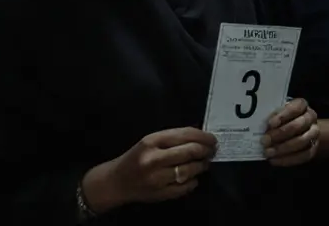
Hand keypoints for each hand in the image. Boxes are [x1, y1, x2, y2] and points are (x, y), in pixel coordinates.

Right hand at [81, 128, 216, 214]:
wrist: (115, 182)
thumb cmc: (136, 158)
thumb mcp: (150, 142)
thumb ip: (173, 138)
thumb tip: (201, 136)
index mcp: (151, 142)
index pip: (185, 135)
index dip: (204, 137)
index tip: (213, 139)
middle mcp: (153, 159)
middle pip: (191, 152)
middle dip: (206, 150)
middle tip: (212, 151)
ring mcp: (156, 178)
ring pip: (190, 170)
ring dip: (202, 166)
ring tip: (204, 163)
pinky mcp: (160, 194)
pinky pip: (185, 187)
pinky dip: (193, 181)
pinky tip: (193, 177)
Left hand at [262, 98, 318, 166]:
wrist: (300, 130)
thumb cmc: (283, 119)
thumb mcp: (277, 113)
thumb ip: (272, 117)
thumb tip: (263, 127)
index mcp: (302, 105)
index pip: (296, 107)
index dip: (283, 115)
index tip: (270, 123)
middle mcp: (310, 118)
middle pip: (298, 125)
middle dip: (280, 134)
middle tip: (264, 141)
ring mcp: (314, 134)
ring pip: (302, 141)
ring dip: (283, 148)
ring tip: (268, 152)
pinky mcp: (313, 149)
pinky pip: (303, 156)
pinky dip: (287, 160)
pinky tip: (274, 160)